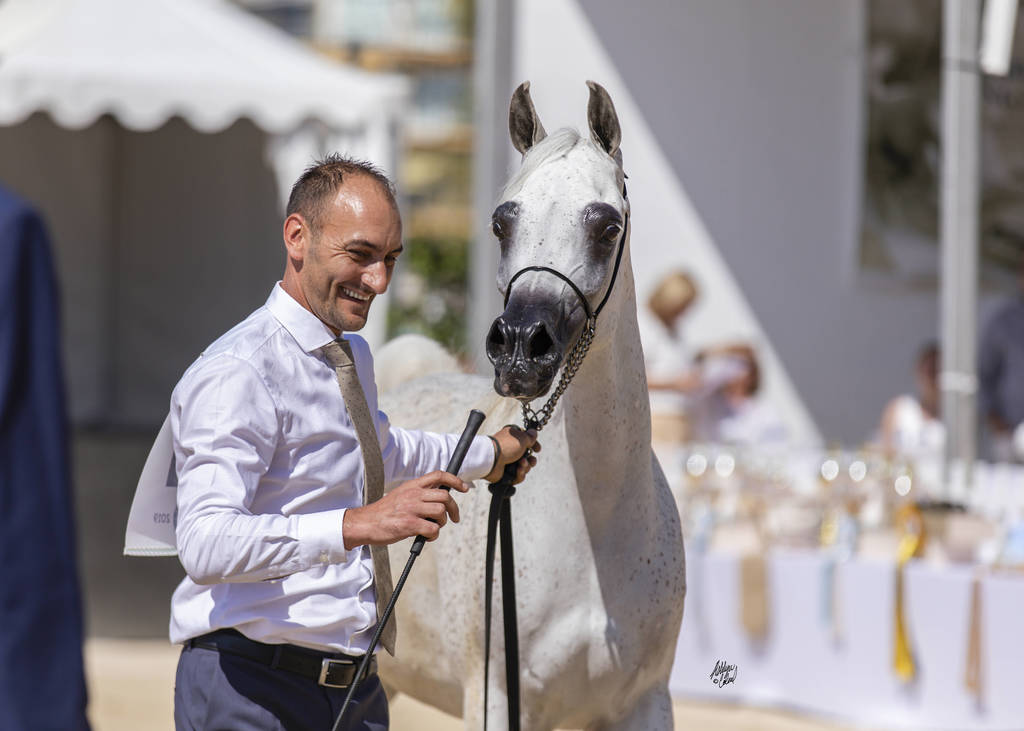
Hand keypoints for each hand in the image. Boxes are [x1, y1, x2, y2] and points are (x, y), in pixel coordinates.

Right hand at [342, 471, 470, 548]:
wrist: (365, 523)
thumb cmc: (384, 513)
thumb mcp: (401, 495)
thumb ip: (418, 495)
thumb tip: (440, 501)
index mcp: (412, 486)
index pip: (438, 475)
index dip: (455, 480)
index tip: (464, 488)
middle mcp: (413, 494)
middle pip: (445, 496)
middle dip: (454, 509)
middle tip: (454, 518)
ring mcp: (411, 509)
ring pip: (441, 512)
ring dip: (442, 523)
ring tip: (433, 528)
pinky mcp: (409, 524)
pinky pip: (433, 529)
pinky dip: (434, 535)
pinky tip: (426, 537)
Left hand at [484, 425, 539, 483]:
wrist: (491, 459)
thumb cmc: (506, 446)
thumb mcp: (521, 438)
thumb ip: (530, 436)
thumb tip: (534, 432)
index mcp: (513, 439)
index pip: (527, 442)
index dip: (534, 446)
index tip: (538, 449)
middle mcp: (511, 450)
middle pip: (527, 457)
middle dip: (531, 460)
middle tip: (529, 460)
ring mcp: (508, 462)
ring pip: (524, 467)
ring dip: (525, 467)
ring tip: (520, 465)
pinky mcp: (507, 473)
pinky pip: (518, 476)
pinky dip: (520, 474)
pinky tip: (518, 471)